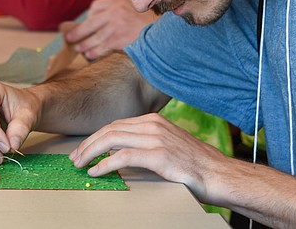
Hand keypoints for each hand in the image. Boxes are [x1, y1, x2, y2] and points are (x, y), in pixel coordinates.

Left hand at [61, 0, 158, 60]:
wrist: (165, 30)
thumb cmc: (149, 20)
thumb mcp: (133, 7)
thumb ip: (117, 9)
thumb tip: (95, 17)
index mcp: (117, 3)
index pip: (95, 7)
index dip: (89, 17)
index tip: (86, 23)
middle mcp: (113, 13)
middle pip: (88, 24)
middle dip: (76, 32)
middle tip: (68, 37)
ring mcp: (115, 27)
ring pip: (93, 38)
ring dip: (83, 45)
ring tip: (79, 48)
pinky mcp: (119, 40)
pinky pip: (101, 48)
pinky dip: (93, 52)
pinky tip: (89, 55)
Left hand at [70, 113, 228, 201]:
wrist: (221, 175)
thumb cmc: (195, 164)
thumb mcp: (167, 145)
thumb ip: (145, 144)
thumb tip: (120, 152)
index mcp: (153, 120)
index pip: (115, 125)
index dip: (96, 137)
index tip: (83, 149)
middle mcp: (152, 125)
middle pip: (109, 130)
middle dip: (88, 144)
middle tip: (75, 158)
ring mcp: (155, 138)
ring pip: (111, 140)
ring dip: (91, 152)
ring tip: (80, 164)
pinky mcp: (158, 155)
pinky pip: (122, 157)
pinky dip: (105, 163)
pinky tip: (96, 171)